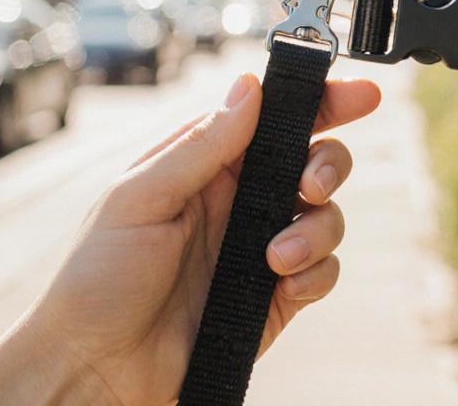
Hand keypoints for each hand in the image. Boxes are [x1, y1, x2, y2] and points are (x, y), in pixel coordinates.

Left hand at [0, 72, 381, 405]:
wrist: (95, 368)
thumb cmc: (95, 281)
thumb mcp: (137, 198)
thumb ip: (200, 145)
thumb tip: (248, 88)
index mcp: (206, 165)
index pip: (274, 118)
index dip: (322, 100)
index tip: (362, 93)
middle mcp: (240, 201)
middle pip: (315, 161)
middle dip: (329, 164)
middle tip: (310, 185)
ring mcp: (259, 248)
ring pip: (327, 218)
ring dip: (316, 230)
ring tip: (275, 256)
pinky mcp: (273, 296)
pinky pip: (323, 272)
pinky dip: (316, 273)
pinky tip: (283, 282)